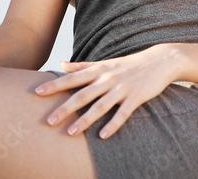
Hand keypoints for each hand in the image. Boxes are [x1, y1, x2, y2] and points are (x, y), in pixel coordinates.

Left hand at [35, 45, 179, 139]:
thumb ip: (82, 66)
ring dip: (84, 120)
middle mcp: (107, 79)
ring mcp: (122, 88)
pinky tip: (102, 136)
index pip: (72, 78)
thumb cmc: (128, 64)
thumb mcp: (104, 62)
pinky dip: (112, 124)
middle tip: (49, 121)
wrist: (159, 60)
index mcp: (98, 70)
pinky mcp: (136, 97)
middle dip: (65, 108)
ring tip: (70, 133)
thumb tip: (61, 63)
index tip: (37, 92)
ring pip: (100, 106)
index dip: (55, 85)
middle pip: (83, 95)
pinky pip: (122, 113)